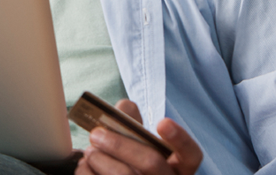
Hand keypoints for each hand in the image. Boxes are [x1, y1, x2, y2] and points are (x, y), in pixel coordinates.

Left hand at [76, 100, 201, 174]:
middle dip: (119, 144)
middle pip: (151, 162)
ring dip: (100, 159)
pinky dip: (87, 172)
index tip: (162, 122)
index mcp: (178, 167)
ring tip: (90, 152)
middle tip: (96, 134)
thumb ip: (133, 123)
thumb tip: (125, 106)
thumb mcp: (137, 145)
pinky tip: (85, 166)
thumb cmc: (129, 161)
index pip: (191, 155)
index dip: (180, 139)